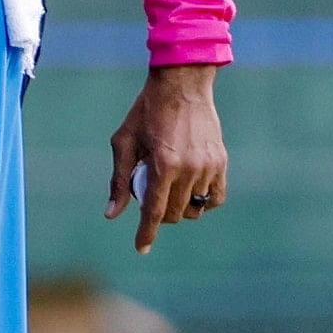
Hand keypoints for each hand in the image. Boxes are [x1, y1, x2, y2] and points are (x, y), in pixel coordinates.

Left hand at [106, 62, 229, 253]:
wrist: (182, 85)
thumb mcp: (124, 143)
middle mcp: (189, 169)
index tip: (141, 248)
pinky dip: (203, 201)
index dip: (146, 233)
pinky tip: (191, 192)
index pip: (155, 212)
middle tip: (150, 195)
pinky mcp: (221, 161)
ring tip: (169, 188)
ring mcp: (208, 166)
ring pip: (195, 207)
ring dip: (180, 206)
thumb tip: (111, 215)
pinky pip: (216, 197)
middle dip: (160, 214)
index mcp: (163, 165)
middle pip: (175, 213)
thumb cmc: (146, 112)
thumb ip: (119, 181)